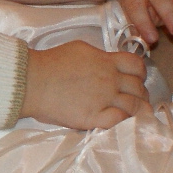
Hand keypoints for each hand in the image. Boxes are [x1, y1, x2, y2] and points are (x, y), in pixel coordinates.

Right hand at [22, 40, 149, 128]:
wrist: (32, 81)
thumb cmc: (50, 63)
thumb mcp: (79, 49)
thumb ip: (98, 56)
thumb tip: (106, 61)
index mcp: (106, 61)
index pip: (137, 66)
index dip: (140, 73)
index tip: (136, 79)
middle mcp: (110, 80)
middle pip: (138, 87)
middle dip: (140, 94)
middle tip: (135, 99)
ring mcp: (103, 99)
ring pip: (135, 106)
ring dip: (138, 110)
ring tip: (136, 115)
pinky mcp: (93, 117)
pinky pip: (120, 121)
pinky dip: (125, 122)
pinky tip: (124, 123)